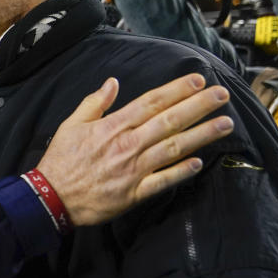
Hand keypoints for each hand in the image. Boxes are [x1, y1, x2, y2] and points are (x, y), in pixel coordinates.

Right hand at [37, 73, 233, 225]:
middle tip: (222, 95)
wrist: (52, 197)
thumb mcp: (71, 124)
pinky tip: (200, 162)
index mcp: (113, 127)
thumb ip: (94, 103)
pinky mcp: (134, 193)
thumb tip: (112, 83)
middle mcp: (128, 145)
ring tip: (225, 124)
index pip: (151, 103)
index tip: (198, 80)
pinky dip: (182, 171)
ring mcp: (133, 170)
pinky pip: (163, 181)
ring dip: (202, 135)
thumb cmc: (61, 160)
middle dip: (199, 106)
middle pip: (170, 121)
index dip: (177, 90)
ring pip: (174, 148)